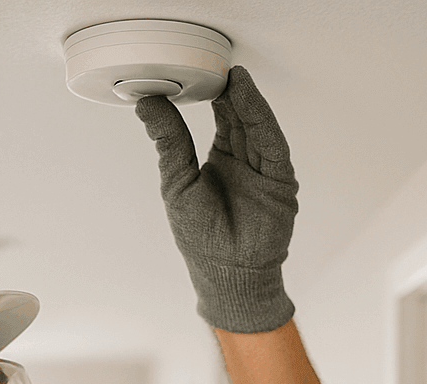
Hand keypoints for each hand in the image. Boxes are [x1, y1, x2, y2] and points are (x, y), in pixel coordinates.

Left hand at [134, 66, 298, 332]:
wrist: (227, 275)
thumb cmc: (202, 239)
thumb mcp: (177, 181)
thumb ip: (169, 140)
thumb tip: (147, 102)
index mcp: (221, 161)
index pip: (221, 118)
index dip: (213, 94)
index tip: (199, 70)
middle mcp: (245, 161)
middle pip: (241, 116)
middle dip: (231, 91)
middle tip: (217, 65)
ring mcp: (264, 170)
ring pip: (257, 126)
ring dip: (247, 101)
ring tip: (232, 78)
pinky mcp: (280, 180)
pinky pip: (271, 143)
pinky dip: (261, 120)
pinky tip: (248, 100)